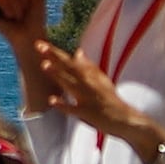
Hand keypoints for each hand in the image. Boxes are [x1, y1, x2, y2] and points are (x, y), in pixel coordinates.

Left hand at [18, 40, 137, 141]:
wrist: (124, 119)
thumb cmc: (110, 100)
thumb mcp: (101, 80)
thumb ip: (89, 66)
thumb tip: (78, 52)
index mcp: (90, 76)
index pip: (70, 61)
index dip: (55, 53)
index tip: (41, 44)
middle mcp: (88, 84)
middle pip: (69, 68)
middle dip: (54, 57)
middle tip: (40, 46)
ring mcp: (88, 98)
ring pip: (70, 84)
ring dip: (58, 75)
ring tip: (45, 65)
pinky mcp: (88, 113)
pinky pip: (74, 109)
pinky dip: (63, 105)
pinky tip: (52, 100)